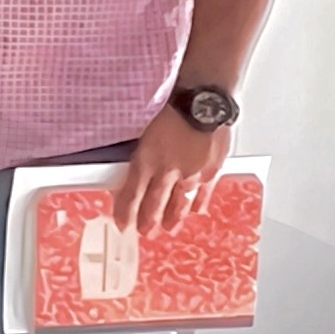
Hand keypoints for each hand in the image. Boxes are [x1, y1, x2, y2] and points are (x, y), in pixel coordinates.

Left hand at [114, 104, 228, 237]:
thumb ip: (141, 152)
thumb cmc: (173, 108)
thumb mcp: (144, 130)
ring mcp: (191, 174)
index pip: (132, 194)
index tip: (122, 224)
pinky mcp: (212, 170)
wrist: (203, 101)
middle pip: (155, 204)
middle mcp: (167, 171)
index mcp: (146, 160)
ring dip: (173, 218)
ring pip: (179, 203)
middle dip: (148, 221)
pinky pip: (204, 193)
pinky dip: (199, 203)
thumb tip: (135, 166)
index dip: (126, 212)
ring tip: (169, 228)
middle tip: (145, 232)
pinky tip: (197, 211)